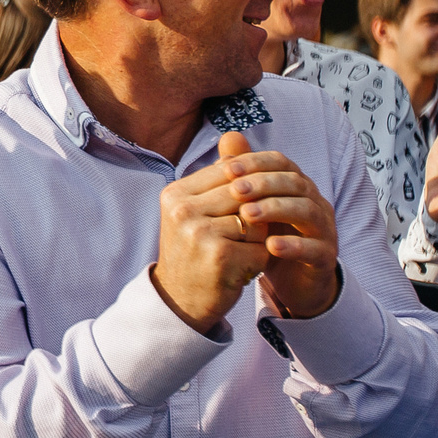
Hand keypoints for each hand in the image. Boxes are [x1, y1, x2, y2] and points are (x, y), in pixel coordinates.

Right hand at [155, 133, 287, 331]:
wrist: (180, 301)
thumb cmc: (194, 252)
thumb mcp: (197, 210)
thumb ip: (218, 177)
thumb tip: (235, 136)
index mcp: (175, 194)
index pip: (229, 173)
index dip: (248, 190)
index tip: (247, 210)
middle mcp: (182, 210)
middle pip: (245, 195)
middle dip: (256, 215)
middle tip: (248, 234)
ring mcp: (199, 233)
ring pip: (257, 221)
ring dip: (259, 239)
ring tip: (243, 252)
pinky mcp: (219, 257)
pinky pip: (261, 247)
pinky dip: (261, 259)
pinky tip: (245, 268)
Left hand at [223, 136, 341, 319]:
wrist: (294, 281)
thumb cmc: (270, 236)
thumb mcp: (252, 205)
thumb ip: (243, 174)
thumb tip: (228, 137)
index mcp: (296, 186)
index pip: (281, 162)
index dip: (256, 162)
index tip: (227, 168)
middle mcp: (314, 202)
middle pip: (295, 183)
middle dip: (264, 183)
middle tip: (235, 190)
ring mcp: (324, 230)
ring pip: (307, 212)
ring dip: (276, 210)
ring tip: (248, 215)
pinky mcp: (326, 257)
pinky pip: (315, 249)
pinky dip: (294, 246)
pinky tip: (271, 246)